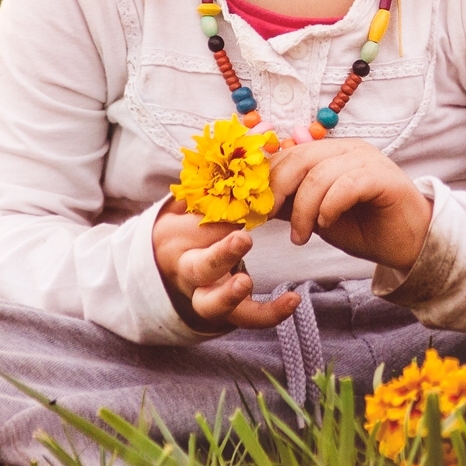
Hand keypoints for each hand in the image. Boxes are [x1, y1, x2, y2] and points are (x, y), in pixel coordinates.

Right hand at [152, 197, 298, 330]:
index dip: (218, 215)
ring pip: (210, 303)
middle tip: (243, 238)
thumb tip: (257, 146)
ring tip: (246, 283)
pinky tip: (293, 300)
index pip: (194, 226)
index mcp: (176, 235)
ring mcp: (204, 294)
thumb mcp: (193, 202)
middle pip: (199, 267)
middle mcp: (187, 268)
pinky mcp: (225, 312)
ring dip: (228, 295)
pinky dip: (270, 314)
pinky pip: (245, 318)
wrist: (172, 265)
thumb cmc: (192, 224)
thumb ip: (214, 183)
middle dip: (220, 254)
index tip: (240, 198)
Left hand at [268, 139, 432, 271]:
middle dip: (279, 190)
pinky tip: (326, 223)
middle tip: (271, 220)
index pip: (290, 153)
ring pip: (320, 174)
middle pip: (300, 158)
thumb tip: (259, 201)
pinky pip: (347, 184)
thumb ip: (293, 203)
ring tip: (301, 236)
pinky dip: (330, 206)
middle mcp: (349, 150)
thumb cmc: (366, 229)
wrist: (410, 244)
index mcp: (332, 153)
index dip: (268, 178)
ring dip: (303, 209)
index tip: (256, 208)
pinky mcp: (384, 177)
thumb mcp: (318, 217)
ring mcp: (368, 160)